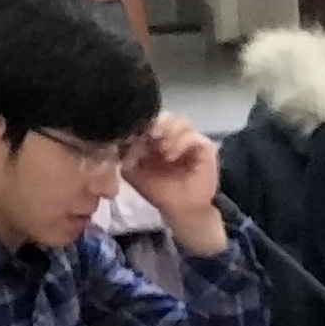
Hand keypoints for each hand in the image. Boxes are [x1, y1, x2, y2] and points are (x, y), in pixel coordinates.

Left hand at [126, 111, 226, 250]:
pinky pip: (194, 136)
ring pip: (182, 121)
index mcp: (158, 137)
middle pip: (167, 115)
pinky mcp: (205, 148)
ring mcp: (191, 139)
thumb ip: (126, 154)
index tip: (133, 134)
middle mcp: (175, 135)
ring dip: (169, 131)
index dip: (142, 123)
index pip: (151, 119)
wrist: (180, 210)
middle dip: (157, 123)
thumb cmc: (159, 190)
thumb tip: (119, 139)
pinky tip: (170, 155)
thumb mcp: (133, 171)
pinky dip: (181, 143)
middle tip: (150, 135)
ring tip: (161, 148)